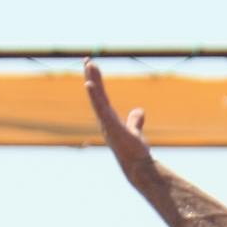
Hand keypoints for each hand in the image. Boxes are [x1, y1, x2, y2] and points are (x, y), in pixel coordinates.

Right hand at [83, 58, 152, 184]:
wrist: (138, 167)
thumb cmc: (134, 152)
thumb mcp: (135, 132)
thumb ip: (135, 121)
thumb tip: (139, 111)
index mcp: (108, 119)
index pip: (101, 96)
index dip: (96, 81)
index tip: (92, 66)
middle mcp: (104, 120)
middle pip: (97, 94)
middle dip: (92, 77)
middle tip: (87, 59)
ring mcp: (106, 123)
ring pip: (97, 99)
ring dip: (92, 82)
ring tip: (88, 66)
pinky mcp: (110, 127)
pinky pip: (100, 108)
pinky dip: (94, 96)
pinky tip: (89, 85)